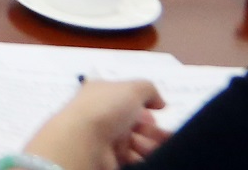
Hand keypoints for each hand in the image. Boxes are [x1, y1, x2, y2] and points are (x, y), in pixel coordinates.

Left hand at [22, 78, 167, 169]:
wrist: (82, 142)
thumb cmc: (105, 110)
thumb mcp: (131, 89)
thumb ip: (149, 90)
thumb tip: (159, 102)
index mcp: (101, 94)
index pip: (126, 99)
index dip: (144, 106)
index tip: (158, 111)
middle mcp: (101, 115)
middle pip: (135, 124)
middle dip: (154, 130)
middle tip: (166, 135)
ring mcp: (103, 139)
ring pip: (136, 143)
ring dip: (150, 144)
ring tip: (152, 146)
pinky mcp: (107, 159)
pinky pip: (132, 159)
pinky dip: (142, 158)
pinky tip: (146, 156)